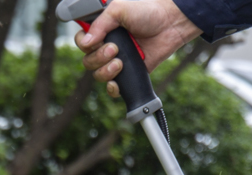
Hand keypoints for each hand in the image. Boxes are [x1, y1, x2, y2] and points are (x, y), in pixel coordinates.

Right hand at [75, 0, 202, 93]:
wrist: (170, 24)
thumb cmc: (147, 12)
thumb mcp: (119, 9)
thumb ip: (100, 24)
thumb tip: (85, 43)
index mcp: (102, 30)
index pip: (82, 42)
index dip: (84, 44)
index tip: (96, 41)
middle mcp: (107, 45)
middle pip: (88, 61)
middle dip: (98, 58)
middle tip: (115, 49)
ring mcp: (117, 60)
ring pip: (98, 75)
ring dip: (106, 71)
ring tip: (120, 62)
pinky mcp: (128, 73)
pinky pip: (113, 87)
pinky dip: (113, 88)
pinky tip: (117, 82)